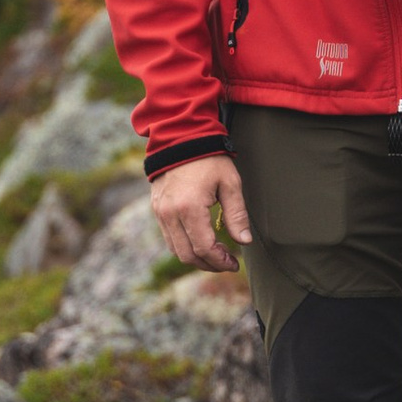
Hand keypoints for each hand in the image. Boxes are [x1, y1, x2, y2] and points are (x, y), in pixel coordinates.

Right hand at [150, 151, 251, 272]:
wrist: (181, 138)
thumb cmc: (209, 158)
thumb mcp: (230, 183)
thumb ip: (237, 215)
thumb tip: (244, 242)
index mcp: (189, 208)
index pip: (204, 247)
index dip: (220, 261)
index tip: (234, 264)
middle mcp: (170, 214)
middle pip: (188, 255)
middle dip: (209, 264)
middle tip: (227, 263)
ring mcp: (160, 213)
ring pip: (176, 249)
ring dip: (196, 258)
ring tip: (216, 255)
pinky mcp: (157, 209)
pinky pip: (169, 237)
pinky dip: (185, 246)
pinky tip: (201, 242)